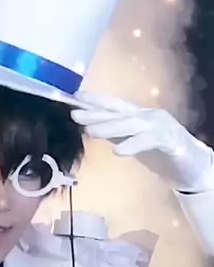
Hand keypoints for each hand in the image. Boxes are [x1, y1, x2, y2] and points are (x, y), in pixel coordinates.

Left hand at [71, 92, 213, 191]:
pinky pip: (149, 142)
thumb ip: (115, 133)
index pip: (114, 105)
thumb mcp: (133, 141)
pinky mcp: (171, 143)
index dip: (95, 101)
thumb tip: (90, 126)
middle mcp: (150, 116)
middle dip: (96, 112)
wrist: (193, 167)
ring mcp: (161, 128)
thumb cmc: (161, 154)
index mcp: (140, 115)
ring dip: (109, 127)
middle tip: (74, 114)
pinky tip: (118, 151)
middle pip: (119, 112)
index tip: (74, 99)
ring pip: (131, 125)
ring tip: (89, 131)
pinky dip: (133, 145)